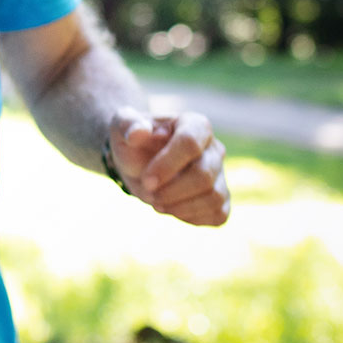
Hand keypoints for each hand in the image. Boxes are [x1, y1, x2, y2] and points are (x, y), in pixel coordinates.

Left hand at [109, 107, 231, 226]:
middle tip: (148, 194)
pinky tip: (172, 210)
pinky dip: (193, 218)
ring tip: (157, 203)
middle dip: (171, 191)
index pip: (190, 143)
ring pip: (215, 197)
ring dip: (181, 208)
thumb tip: (139, 132)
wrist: (138, 164)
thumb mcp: (122, 126)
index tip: (146, 180)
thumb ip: (127, 124)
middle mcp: (214, 148)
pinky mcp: (221, 198)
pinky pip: (218, 214)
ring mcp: (219, 174)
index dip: (167, 165)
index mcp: (195, 125)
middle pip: (204, 175)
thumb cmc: (132, 141)